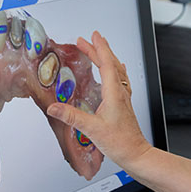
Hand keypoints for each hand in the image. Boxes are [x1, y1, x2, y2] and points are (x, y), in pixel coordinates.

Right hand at [47, 31, 151, 171]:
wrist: (136, 154)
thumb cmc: (120, 143)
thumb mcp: (92, 129)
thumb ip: (72, 117)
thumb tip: (54, 108)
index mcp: (114, 93)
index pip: (106, 64)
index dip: (98, 49)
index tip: (92, 37)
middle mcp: (120, 93)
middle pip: (111, 64)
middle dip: (99, 49)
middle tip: (88, 39)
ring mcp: (123, 98)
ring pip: (116, 70)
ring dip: (107, 57)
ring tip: (98, 49)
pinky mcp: (123, 104)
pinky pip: (120, 80)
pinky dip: (115, 70)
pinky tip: (116, 71)